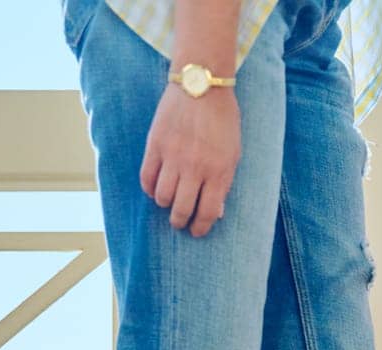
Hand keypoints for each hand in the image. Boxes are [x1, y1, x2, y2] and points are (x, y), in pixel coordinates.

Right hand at [139, 85, 240, 237]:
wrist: (201, 86)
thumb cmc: (223, 120)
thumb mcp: (234, 153)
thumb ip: (224, 182)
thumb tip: (217, 211)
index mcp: (218, 171)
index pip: (208, 212)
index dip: (201, 227)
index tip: (197, 231)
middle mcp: (195, 168)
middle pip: (182, 209)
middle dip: (180, 222)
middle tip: (180, 223)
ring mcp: (172, 156)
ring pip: (162, 197)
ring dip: (165, 206)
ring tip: (169, 204)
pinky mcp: (155, 145)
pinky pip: (147, 178)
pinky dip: (150, 189)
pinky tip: (155, 189)